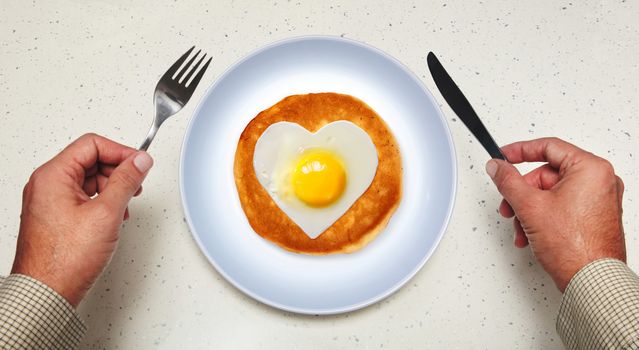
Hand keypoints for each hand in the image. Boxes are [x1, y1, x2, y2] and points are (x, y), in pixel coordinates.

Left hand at [10, 133, 152, 306]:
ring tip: (125, 206)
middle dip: (117, 171)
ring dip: (112, 188)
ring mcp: (50, 200)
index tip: (140, 164)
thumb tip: (139, 161)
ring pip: (89, 179)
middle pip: (91, 160)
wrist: (47, 292)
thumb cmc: (65, 259)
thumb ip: (126, 181)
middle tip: (135, 185)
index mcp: (53, 176)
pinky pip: (83, 197)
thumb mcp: (106, 212)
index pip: (92, 145)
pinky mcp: (56, 216)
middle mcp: (47, 184)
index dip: (121, 152)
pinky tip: (113, 217)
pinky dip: (102, 202)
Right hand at [485, 137, 624, 291]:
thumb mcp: (530, 206)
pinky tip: (531, 234)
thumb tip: (497, 167)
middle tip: (508, 204)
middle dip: (522, 193)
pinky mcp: (594, 216)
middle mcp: (600, 181)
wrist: (591, 280)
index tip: (503, 156)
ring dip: (529, 209)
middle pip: (546, 175)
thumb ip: (508, 181)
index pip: (548, 147)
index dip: (520, 151)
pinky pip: (561, 207)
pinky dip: (542, 218)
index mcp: (591, 169)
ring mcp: (598, 200)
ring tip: (521, 227)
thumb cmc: (575, 247)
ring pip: (550, 194)